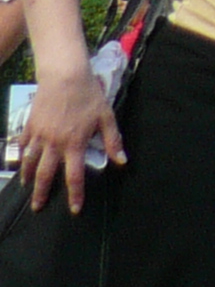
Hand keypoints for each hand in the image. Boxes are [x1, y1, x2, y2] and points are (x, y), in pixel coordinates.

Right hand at [15, 66, 116, 212]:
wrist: (65, 76)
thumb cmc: (89, 96)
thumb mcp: (106, 117)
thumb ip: (113, 141)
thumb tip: (122, 161)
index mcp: (74, 144)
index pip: (75, 176)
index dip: (75, 194)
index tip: (74, 210)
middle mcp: (54, 143)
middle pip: (45, 174)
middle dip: (41, 193)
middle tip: (37, 207)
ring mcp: (39, 135)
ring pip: (29, 162)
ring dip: (27, 176)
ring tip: (26, 187)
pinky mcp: (30, 125)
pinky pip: (23, 145)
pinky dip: (21, 155)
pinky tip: (21, 160)